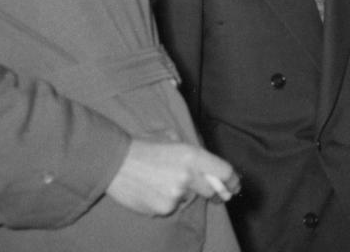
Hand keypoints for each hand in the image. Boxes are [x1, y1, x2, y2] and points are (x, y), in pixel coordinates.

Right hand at [106, 139, 240, 215]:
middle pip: (211, 190)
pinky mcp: (163, 208)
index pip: (224, 172)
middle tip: (200, 186)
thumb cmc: (144, 146)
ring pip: (189, 198)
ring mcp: (176, 195)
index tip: (235, 187)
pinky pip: (172, 207)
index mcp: (193, 156)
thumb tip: (209, 164)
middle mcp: (188, 176)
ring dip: (183, 193)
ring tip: (162, 181)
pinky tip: (152, 189)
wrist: (114, 161)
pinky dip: (166, 201)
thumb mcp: (172, 140)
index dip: (233, 181)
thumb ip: (193, 152)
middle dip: (209, 190)